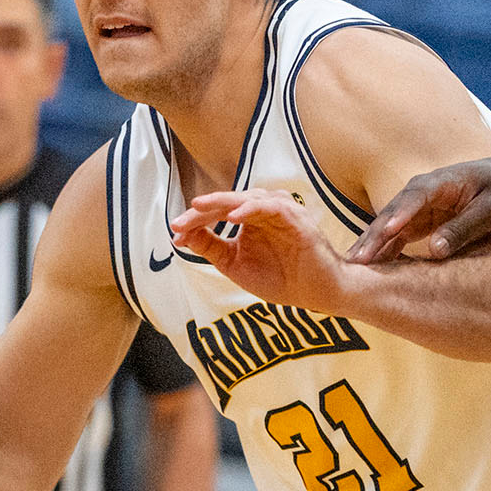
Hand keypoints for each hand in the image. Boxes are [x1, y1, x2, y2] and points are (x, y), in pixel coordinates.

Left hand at [171, 190, 350, 313]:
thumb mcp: (235, 265)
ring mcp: (280, 211)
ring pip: (246, 197)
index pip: (216, 212)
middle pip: (226, 202)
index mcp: (249, 218)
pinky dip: (251, 208)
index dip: (194, 221)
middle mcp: (263, 210)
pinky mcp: (296, 217)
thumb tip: (182, 236)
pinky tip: (233, 217)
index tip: (175, 233)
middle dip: (201, 211)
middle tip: (179, 222)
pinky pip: (271, 206)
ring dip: (221, 202)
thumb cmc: (281, 278)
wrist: (316, 293)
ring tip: (199, 207)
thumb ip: (211, 248)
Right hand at [346, 154, 490, 265]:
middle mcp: (421, 192)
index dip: (401, 213)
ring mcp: (415, 208)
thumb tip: (436, 251)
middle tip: (357, 260)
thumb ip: (465, 227)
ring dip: (369, 247)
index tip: (388, 230)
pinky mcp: (415, 224)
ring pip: (386, 228)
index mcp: (441, 181)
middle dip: (373, 236)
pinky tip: (366, 272)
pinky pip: (393, 239)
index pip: (416, 196)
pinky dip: (380, 254)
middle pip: (391, 214)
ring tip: (351, 270)